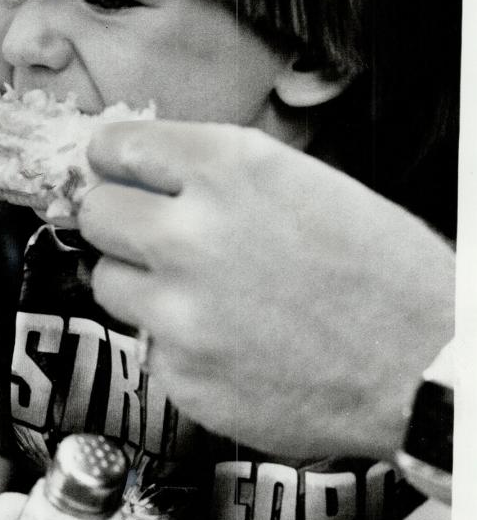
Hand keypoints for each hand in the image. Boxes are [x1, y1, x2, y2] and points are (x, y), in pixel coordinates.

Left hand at [78, 121, 454, 458]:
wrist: (424, 367)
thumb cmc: (381, 272)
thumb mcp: (303, 182)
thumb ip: (218, 174)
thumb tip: (150, 174)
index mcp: (230, 169)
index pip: (118, 145)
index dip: (113, 159)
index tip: (112, 170)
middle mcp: (193, 233)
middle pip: (95, 212)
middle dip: (119, 220)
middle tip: (148, 234)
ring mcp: (180, 311)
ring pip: (107, 281)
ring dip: (141, 284)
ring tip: (199, 294)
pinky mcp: (180, 374)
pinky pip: (146, 344)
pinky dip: (175, 342)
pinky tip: (226, 340)